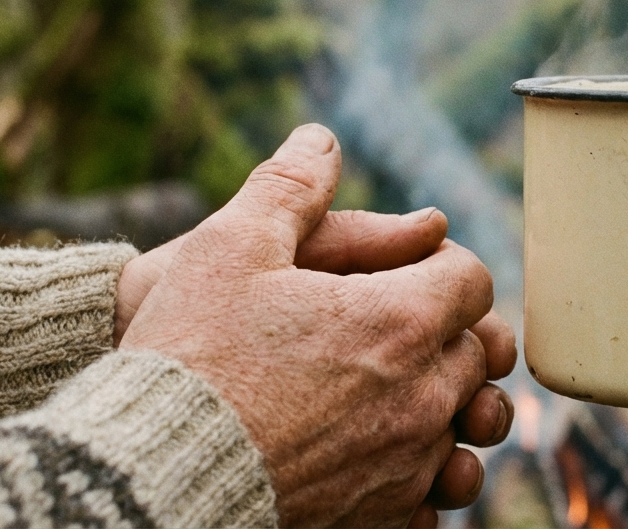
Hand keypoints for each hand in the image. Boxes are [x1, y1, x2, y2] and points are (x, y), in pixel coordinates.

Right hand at [120, 125, 515, 526]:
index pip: (472, 278)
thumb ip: (287, 187)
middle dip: (445, 331)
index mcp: (401, 321)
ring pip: (465, 425)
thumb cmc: (189, 357)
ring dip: (443, 403)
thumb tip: (319, 137)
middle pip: (476, 351)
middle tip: (392, 327)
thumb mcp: (228, 248)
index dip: (441, 267)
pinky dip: (419, 472)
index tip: (404, 273)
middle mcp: (423, 396)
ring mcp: (408, 465)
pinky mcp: (383, 520)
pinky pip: (434, 494)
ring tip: (395, 393)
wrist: (151, 479)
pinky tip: (377, 454)